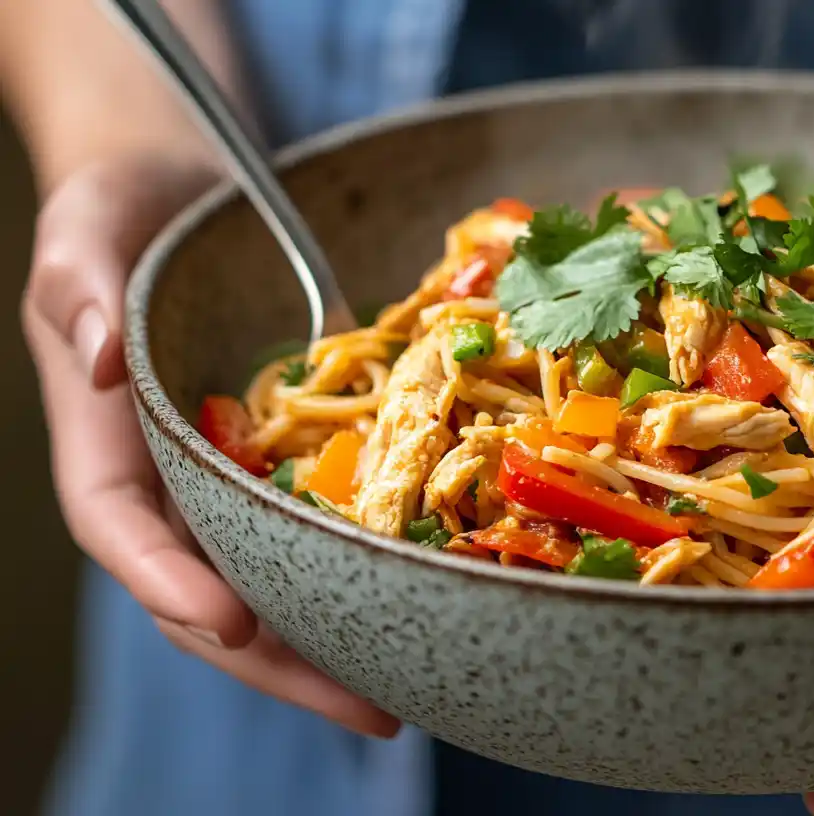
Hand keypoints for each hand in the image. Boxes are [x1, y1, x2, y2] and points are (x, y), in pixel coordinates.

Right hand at [22, 155, 398, 737]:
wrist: (181, 192)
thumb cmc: (122, 206)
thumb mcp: (87, 229)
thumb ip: (79, 287)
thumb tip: (98, 359)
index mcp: (107, 440)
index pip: (125, 531)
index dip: (171, 585)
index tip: (232, 626)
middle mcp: (168, 478)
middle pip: (207, 591)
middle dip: (278, 660)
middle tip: (369, 709)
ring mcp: (226, 478)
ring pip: (267, 580)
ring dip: (328, 642)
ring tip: (408, 693)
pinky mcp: (282, 460)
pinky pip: (314, 529)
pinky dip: (356, 573)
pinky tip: (424, 607)